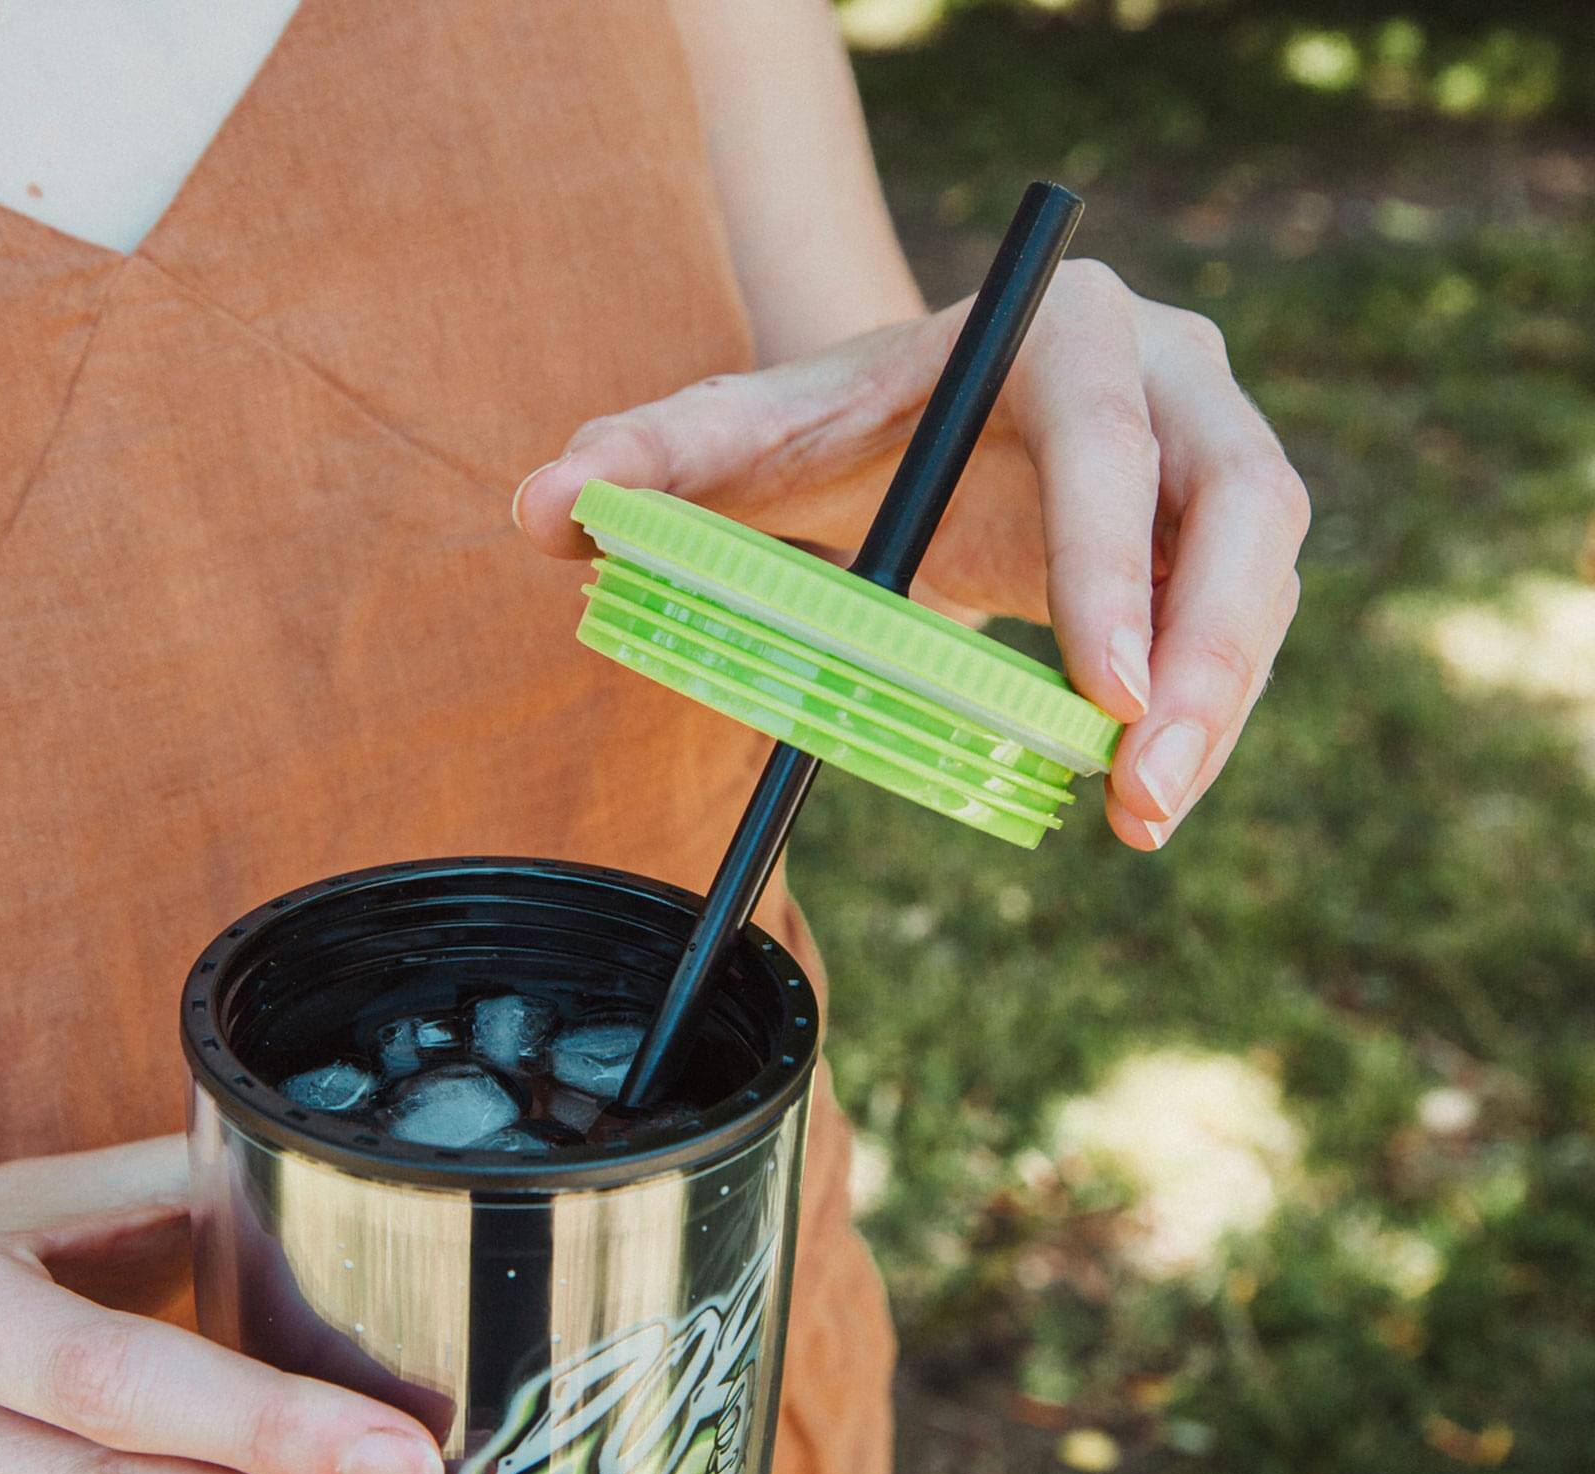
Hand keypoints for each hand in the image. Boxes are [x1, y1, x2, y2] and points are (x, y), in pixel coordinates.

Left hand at [514, 261, 1309, 848]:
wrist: (916, 420)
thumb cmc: (832, 429)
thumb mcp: (746, 437)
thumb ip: (648, 460)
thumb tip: (537, 510)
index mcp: (1056, 329)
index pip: (1108, 433)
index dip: (1109, 558)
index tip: (1095, 689)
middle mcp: (1167, 368)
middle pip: (1239, 502)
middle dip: (1203, 653)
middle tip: (1142, 784)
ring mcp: (1213, 445)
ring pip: (1260, 579)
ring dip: (1219, 705)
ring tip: (1144, 820)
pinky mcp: (1225, 530)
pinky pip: (1244, 626)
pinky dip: (1208, 715)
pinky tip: (1143, 799)